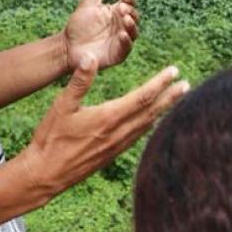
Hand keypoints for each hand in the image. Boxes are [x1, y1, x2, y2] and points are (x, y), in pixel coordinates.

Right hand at [17, 55, 187, 198]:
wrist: (45, 175)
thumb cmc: (50, 139)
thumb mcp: (62, 106)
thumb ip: (79, 81)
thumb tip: (90, 56)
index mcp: (108, 118)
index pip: (142, 97)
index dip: (160, 83)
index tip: (174, 72)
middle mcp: (118, 133)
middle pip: (151, 112)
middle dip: (170, 97)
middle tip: (186, 84)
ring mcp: (116, 147)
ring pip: (146, 125)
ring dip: (163, 111)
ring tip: (175, 100)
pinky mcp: (111, 155)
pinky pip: (137, 137)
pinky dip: (149, 126)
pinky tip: (151, 122)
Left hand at [63, 0, 139, 72]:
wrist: (67, 47)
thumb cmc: (78, 25)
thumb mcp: (90, 1)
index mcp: (116, 13)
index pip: (129, 4)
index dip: (129, 0)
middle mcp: (121, 26)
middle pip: (134, 17)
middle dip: (130, 12)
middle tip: (121, 8)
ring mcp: (121, 40)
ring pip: (134, 32)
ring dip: (132, 25)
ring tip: (124, 19)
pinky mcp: (118, 54)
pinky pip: (127, 47)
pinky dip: (126, 41)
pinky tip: (121, 34)